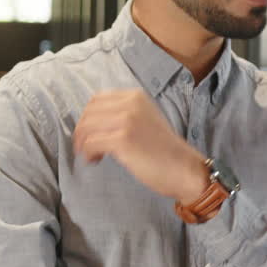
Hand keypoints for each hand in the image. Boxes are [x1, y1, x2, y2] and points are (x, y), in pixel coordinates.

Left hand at [73, 89, 207, 201]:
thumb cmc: (164, 150)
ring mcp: (126, 120)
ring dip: (83, 143)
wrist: (185, 169)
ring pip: (86, 127)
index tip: (89, 133)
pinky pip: (91, 143)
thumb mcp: (145, 120)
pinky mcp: (123, 139)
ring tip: (91, 156)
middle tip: (86, 148)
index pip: (97, 99)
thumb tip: (93, 122)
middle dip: (82, 131)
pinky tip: (95, 160)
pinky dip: (88, 153)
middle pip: (89, 112)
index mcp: (135, 96)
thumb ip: (123, 114)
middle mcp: (130, 103)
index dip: (88, 117)